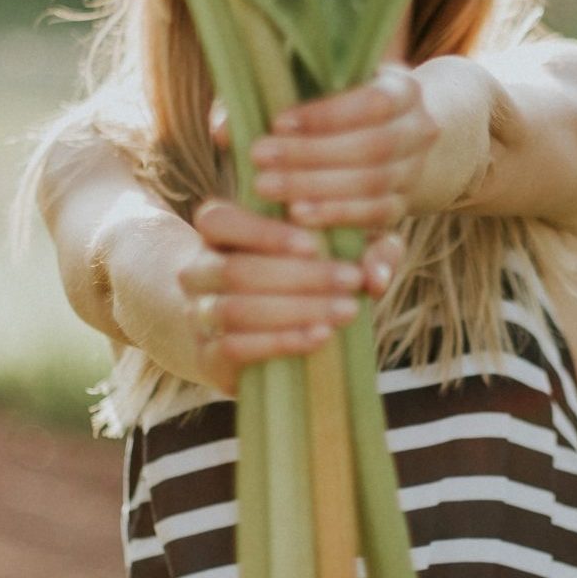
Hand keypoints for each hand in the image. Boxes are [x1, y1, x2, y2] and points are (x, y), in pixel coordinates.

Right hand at [176, 199, 402, 396]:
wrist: (235, 327)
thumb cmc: (293, 274)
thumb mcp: (327, 250)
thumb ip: (363, 252)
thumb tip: (379, 275)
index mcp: (216, 230)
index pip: (220, 220)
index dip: (263, 232)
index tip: (313, 244)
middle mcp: (198, 269)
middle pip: (237, 269)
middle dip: (300, 277)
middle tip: (352, 281)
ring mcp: (197, 315)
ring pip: (235, 310)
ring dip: (295, 311)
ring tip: (346, 311)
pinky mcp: (205, 357)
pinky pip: (233, 349)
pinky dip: (279, 342)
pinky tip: (319, 337)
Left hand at [236, 65, 441, 229]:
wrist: (392, 139)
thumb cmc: (335, 108)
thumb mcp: (312, 90)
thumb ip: (264, 100)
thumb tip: (222, 130)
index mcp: (403, 90)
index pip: (373, 101)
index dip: (327, 114)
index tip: (277, 122)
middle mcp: (419, 129)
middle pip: (373, 146)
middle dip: (312, 155)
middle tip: (259, 159)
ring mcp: (414, 171)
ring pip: (374, 183)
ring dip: (319, 188)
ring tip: (268, 188)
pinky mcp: (403, 206)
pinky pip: (377, 216)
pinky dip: (338, 216)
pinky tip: (298, 216)